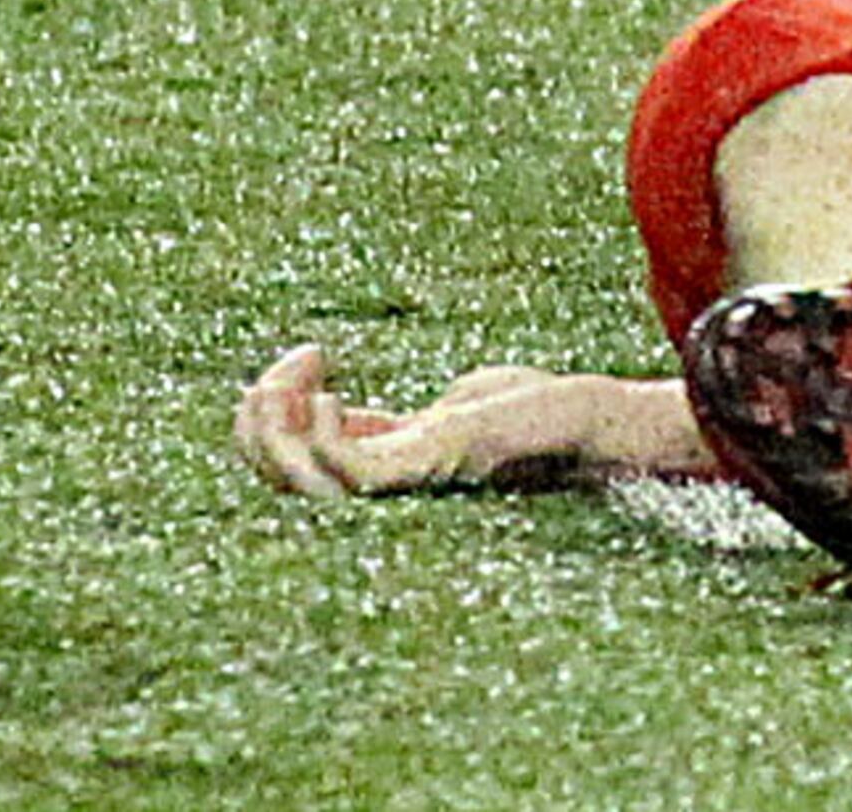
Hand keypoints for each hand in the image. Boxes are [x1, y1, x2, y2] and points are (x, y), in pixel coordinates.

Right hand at [234, 345, 705, 496]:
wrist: (597, 420)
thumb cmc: (533, 415)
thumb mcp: (443, 411)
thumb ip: (386, 423)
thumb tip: (328, 409)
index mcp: (380, 477)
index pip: (285, 471)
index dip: (265, 422)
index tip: (300, 358)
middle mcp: (383, 493)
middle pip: (275, 485)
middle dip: (255, 423)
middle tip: (288, 364)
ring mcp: (403, 487)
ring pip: (297, 485)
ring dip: (276, 424)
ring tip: (301, 369)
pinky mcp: (429, 470)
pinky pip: (344, 474)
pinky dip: (317, 436)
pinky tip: (327, 394)